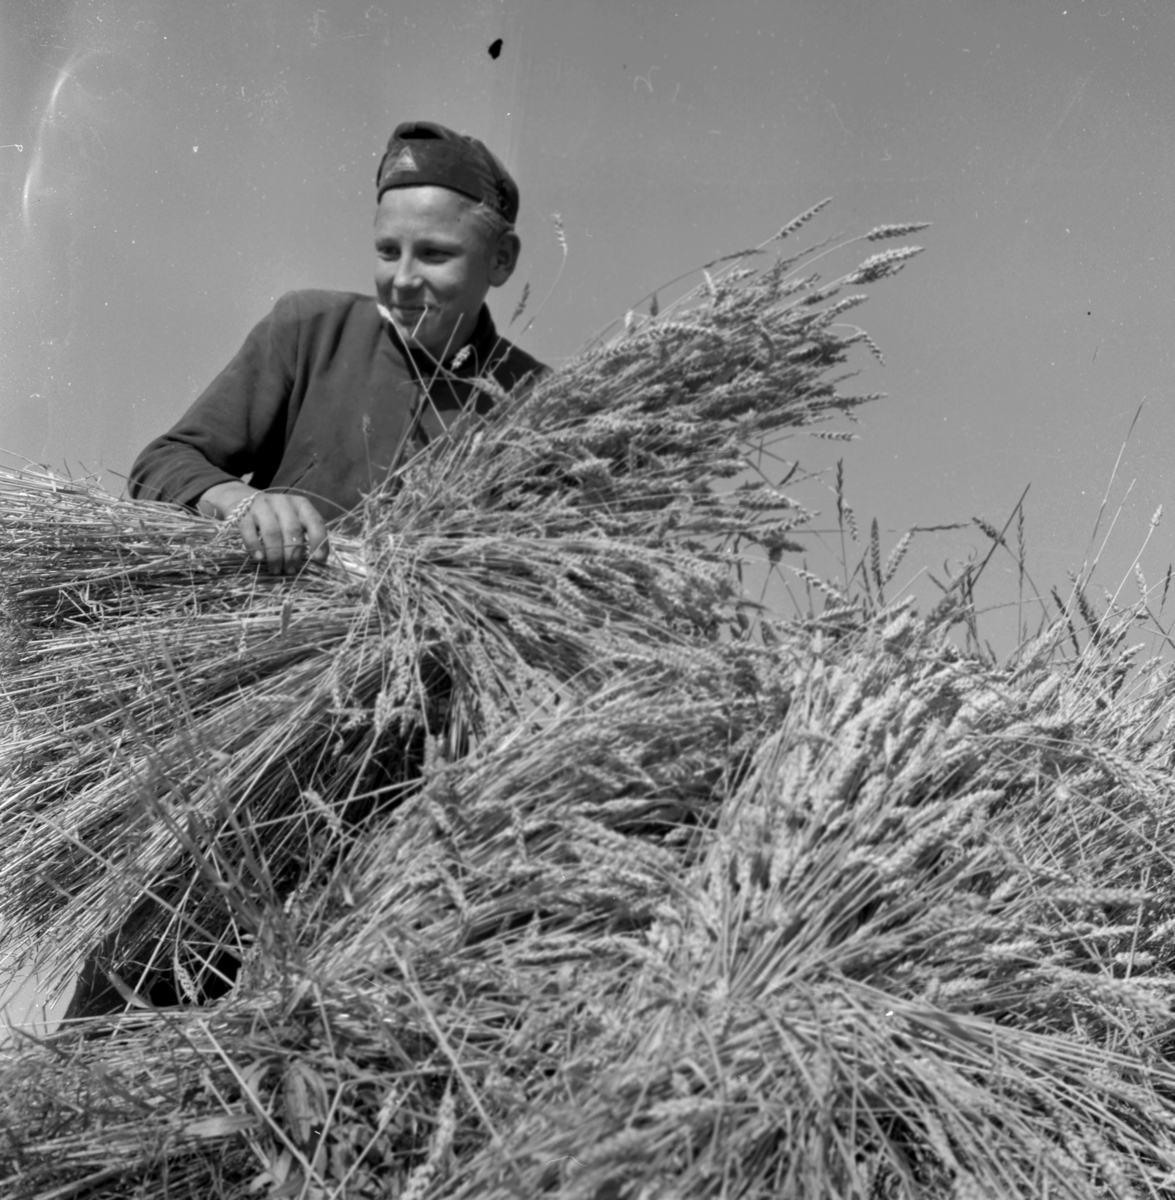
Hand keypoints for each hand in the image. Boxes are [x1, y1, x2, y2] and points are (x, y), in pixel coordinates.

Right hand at [198, 482, 328, 574]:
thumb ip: (304, 534)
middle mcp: (283, 502)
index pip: (315, 521)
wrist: (239, 498)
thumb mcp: (292, 519)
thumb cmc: (274, 515)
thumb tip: (318, 559)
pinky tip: (259, 559)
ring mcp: (262, 506)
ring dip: (276, 555)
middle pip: (292, 530)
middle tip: (290, 570)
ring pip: (272, 532)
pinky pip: (249, 531)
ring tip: (276, 569)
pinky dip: (255, 547)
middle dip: (293, 554)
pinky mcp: (243, 513)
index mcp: (300, 505)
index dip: (319, 540)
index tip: (319, 558)